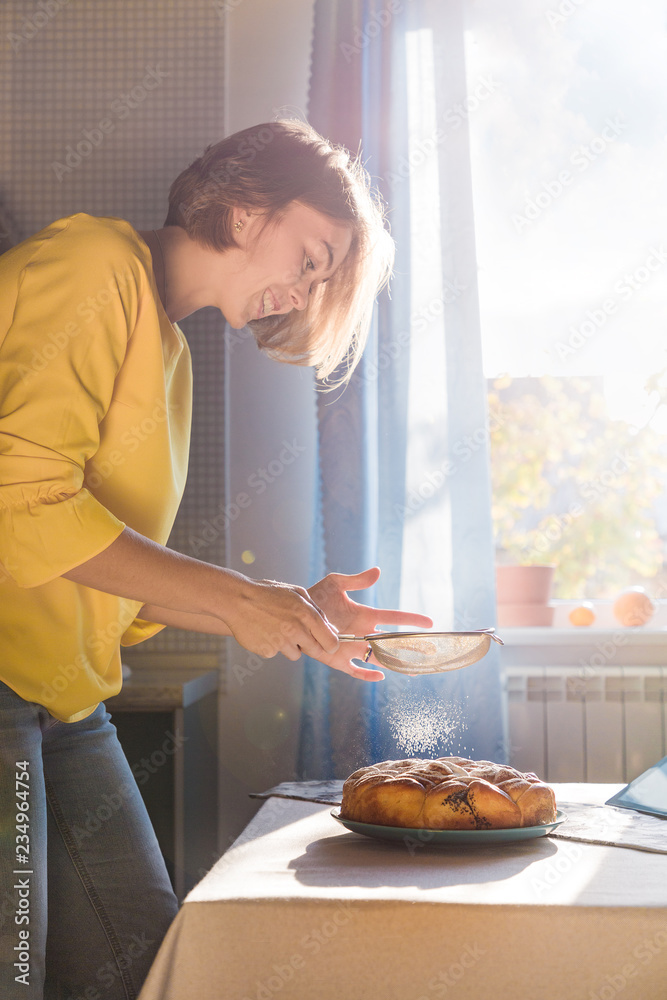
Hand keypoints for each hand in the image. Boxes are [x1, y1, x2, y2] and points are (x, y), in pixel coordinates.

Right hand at [221, 575, 338, 661]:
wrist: (238, 600)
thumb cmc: (269, 594)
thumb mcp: (297, 593)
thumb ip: (317, 611)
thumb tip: (332, 629)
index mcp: (306, 615)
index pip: (330, 641)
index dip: (331, 645)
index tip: (329, 645)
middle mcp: (295, 631)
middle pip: (315, 651)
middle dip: (311, 646)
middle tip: (299, 635)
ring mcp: (281, 643)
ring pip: (295, 654)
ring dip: (290, 646)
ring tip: (277, 628)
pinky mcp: (267, 651)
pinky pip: (277, 653)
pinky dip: (273, 646)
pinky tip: (264, 632)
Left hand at [307, 566, 432, 680]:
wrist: (294, 614)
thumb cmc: (315, 597)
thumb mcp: (336, 583)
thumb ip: (357, 580)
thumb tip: (378, 571)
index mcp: (366, 616)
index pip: (394, 618)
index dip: (411, 620)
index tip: (429, 623)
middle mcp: (363, 634)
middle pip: (393, 642)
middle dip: (412, 647)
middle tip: (431, 651)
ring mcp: (353, 648)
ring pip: (380, 658)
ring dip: (396, 663)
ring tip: (414, 671)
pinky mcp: (339, 660)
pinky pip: (357, 670)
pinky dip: (368, 675)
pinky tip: (381, 677)